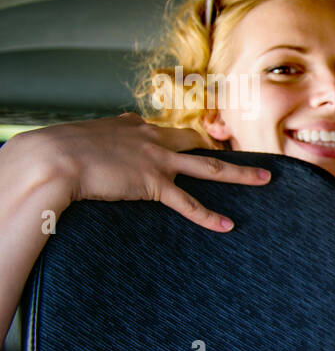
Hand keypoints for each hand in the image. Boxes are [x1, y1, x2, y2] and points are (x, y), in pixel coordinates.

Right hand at [13, 113, 269, 230]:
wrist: (52, 157)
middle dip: (227, 150)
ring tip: (265, 179)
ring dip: (241, 174)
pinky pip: (188, 204)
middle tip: (252, 157)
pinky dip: (209, 216)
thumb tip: (108, 129)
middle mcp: (153, 138)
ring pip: (209, 168)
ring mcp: (157, 160)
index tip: (205, 141)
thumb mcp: (86, 134)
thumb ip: (107, 134)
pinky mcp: (153, 183)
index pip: (170, 130)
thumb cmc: (59, 148)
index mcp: (135, 125)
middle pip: (200, 143)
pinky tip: (227, 225)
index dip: (189, 139)